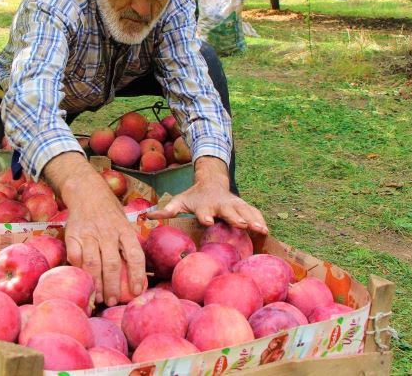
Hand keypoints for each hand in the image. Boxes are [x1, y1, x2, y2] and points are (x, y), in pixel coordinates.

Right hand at [43, 152, 145, 305]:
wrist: (87, 192)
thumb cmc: (110, 213)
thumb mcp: (124, 223)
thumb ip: (128, 244)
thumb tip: (137, 275)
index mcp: (125, 229)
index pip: (135, 254)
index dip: (137, 275)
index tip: (137, 291)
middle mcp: (108, 232)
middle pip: (112, 263)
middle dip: (114, 286)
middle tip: (113, 301)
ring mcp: (89, 233)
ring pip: (93, 263)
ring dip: (96, 283)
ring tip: (99, 297)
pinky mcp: (73, 235)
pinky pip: (75, 257)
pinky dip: (79, 271)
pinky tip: (83, 280)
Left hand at [147, 156, 267, 233]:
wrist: (211, 182)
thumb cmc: (194, 197)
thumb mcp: (179, 201)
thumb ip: (166, 210)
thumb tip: (145, 217)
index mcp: (205, 205)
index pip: (205, 212)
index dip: (206, 216)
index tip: (208, 221)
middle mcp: (221, 204)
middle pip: (229, 211)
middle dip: (236, 218)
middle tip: (243, 226)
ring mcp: (235, 204)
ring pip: (245, 211)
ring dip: (253, 219)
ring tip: (261, 229)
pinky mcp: (244, 205)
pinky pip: (254, 212)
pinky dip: (260, 219)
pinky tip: (267, 230)